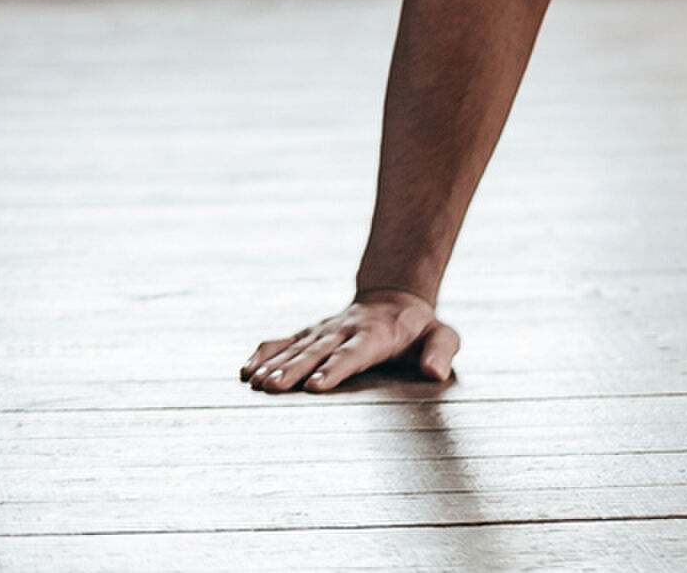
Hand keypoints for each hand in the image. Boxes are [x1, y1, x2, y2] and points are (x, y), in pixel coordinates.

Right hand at [241, 290, 458, 393]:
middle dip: (295, 370)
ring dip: (274, 366)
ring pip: (296, 348)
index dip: (335, 367)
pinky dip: (264, 355)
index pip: (354, 352)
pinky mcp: (309, 334)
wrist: (394, 299)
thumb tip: (435, 372)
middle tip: (272, 388)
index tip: (316, 385)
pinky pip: (283, 343)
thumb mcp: (442, 334)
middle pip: (317, 352)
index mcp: (376, 334)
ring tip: (254, 383)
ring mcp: (324, 332)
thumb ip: (441, 350)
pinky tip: (245, 372)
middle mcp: (344, 331)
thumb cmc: (419, 328)